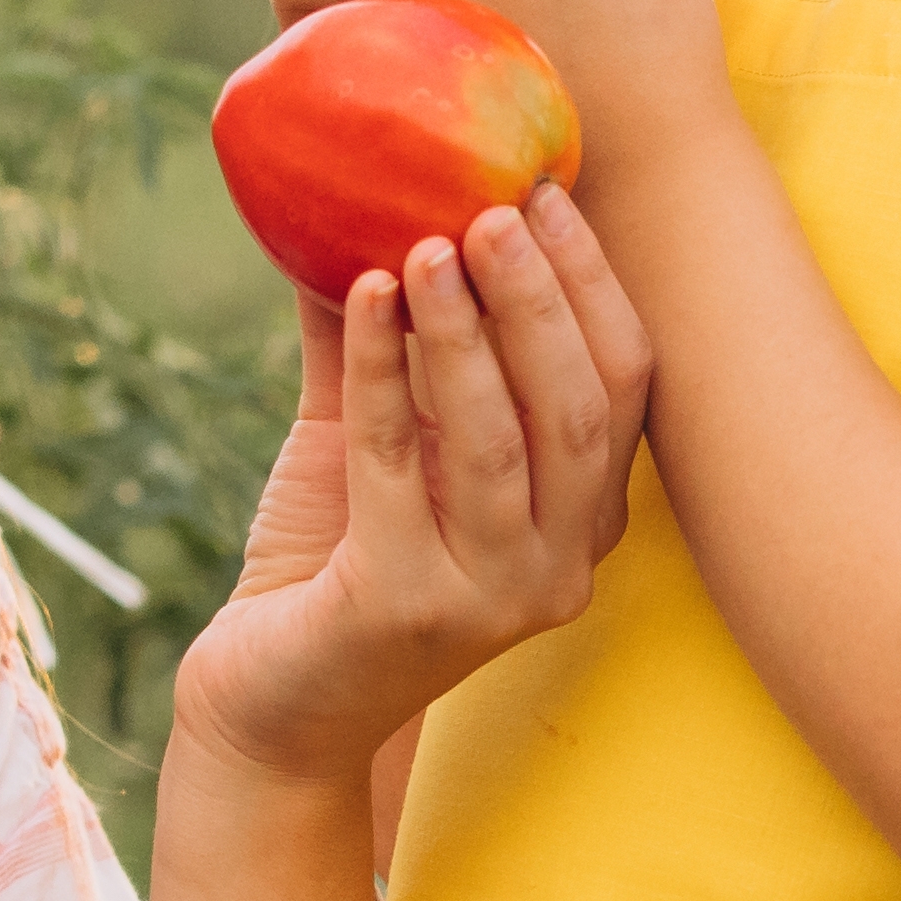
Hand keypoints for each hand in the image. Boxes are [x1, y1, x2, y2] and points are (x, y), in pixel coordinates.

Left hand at [177, 188, 652, 777]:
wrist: (273, 708)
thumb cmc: (332, 562)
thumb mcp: (372, 441)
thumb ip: (386, 340)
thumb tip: (367, 196)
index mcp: (581, 521)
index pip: (627, 386)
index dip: (593, 285)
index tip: (547, 192)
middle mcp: (559, 566)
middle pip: (581, 409)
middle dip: (542, 298)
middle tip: (495, 207)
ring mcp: (491, 598)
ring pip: (499, 439)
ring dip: (464, 329)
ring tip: (427, 241)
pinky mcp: (404, 609)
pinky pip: (395, 465)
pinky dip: (379, 370)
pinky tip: (364, 295)